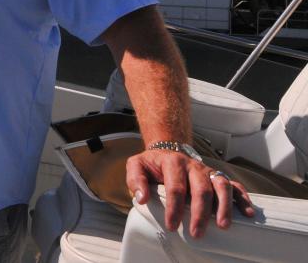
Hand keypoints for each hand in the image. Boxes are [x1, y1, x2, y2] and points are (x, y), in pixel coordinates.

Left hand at [127, 150, 254, 237]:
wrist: (167, 151)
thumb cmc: (152, 164)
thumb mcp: (136, 166)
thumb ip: (135, 180)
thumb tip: (142, 198)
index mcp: (173, 162)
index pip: (175, 187)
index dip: (174, 207)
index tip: (172, 225)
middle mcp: (193, 166)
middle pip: (201, 189)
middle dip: (200, 212)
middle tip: (197, 232)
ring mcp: (207, 171)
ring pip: (221, 185)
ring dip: (224, 206)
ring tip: (223, 225)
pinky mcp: (216, 176)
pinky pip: (234, 185)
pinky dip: (242, 198)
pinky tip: (247, 212)